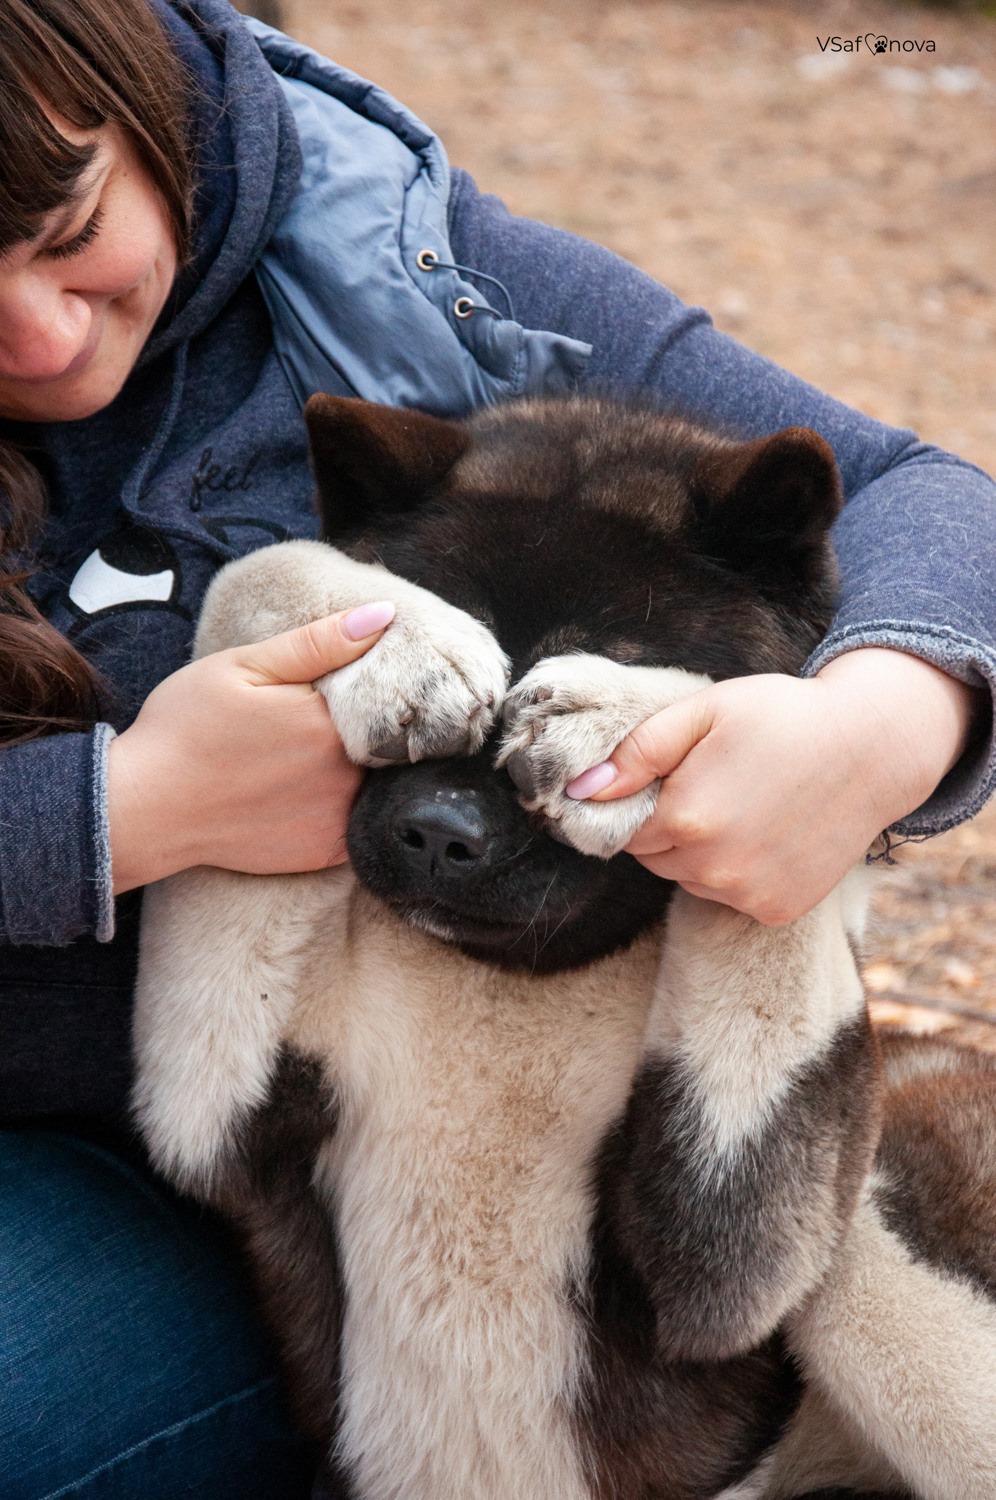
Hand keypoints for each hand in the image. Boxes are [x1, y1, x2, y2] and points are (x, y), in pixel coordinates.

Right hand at [107, 602, 395, 892]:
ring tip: (296, 758)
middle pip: (381, 738)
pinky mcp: (327, 851)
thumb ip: (318, 643)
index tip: (320, 688)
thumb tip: (383, 615)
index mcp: (330, 721)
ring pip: (373, 779)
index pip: (379, 692)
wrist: (144, 809)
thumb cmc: (184, 729)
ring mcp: (340, 817)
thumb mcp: (242, 667)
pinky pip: (357, 821)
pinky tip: (299, 794)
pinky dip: (341, 805)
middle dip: (358, 725)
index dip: (358, 684)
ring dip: (355, 766)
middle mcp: (347, 773)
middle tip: (300, 724)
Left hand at [566, 648, 981, 923]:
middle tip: (715, 785)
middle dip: (671, 827)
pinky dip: (740, 873)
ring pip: (692, 880)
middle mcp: (713, 869)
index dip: (642, 803)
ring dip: (703, 853)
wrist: (874, 746)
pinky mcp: (777, 910)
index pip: (623, 830)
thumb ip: (636, 753)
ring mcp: (747, 895)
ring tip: (745, 806)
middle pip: (655, 859)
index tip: (674, 778)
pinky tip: (769, 834)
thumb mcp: (702, 712)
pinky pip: (732, 897)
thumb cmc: (783, 717)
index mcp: (685, 818)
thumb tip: (580, 792)